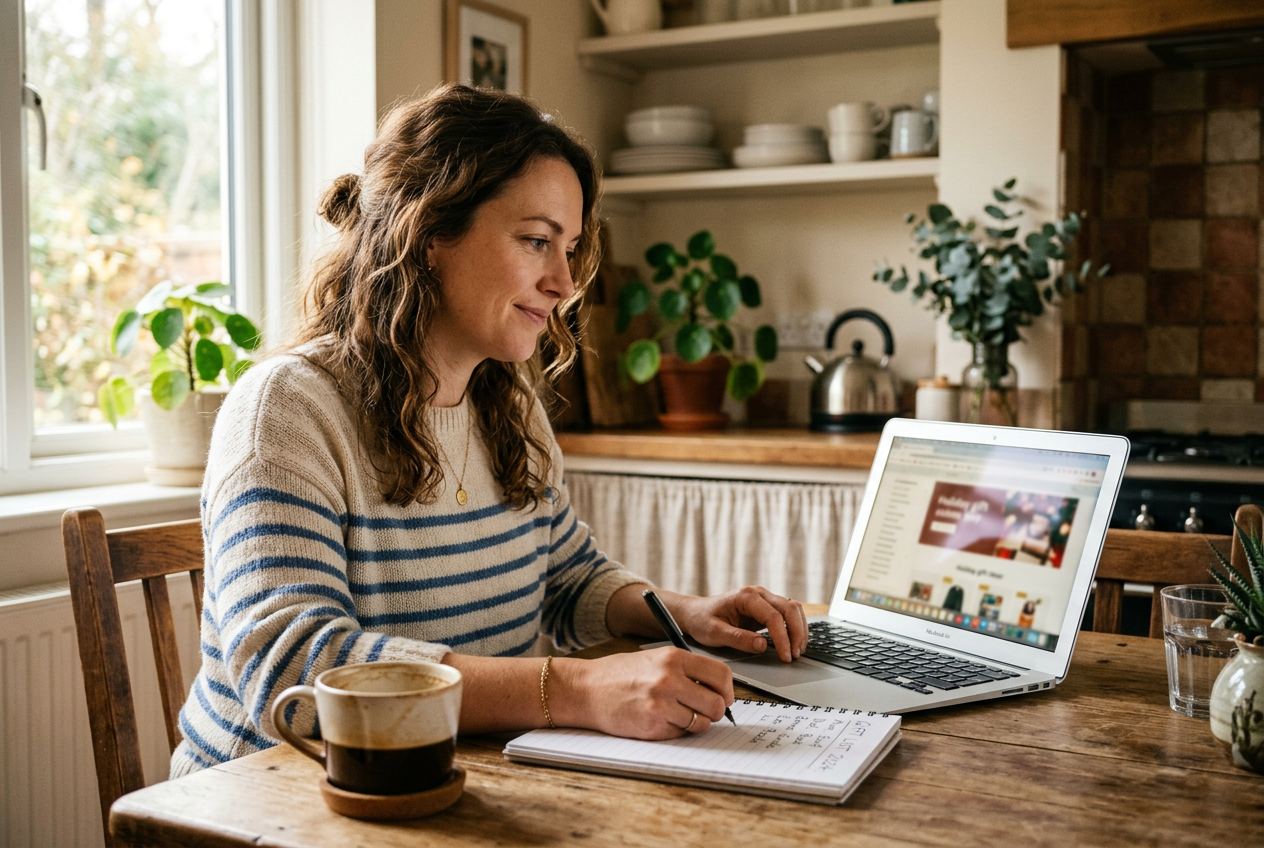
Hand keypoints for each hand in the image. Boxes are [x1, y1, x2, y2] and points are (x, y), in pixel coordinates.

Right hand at [553, 648, 733, 739]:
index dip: (727, 690)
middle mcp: (670, 678)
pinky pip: (681, 734)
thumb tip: (718, 691)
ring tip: (678, 715)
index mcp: (674, 657)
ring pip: (702, 723)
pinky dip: (677, 731)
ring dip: (696, 723)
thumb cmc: (620, 674)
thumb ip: (686, 670)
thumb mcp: (655, 660)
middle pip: (717, 703)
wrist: (585, 689)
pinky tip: (660, 721)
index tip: (723, 697)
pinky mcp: (651, 725)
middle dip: (715, 711)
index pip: (721, 675)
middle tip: (704, 711)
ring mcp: (661, 703)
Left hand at [669, 586, 807, 662]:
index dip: (782, 638)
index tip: (785, 656)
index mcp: (746, 597)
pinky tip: (794, 643)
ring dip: (799, 630)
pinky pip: (788, 614)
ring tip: (797, 651)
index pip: (773, 616)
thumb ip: (738, 639)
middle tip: (795, 656)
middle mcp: (758, 593)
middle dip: (796, 633)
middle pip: (789, 609)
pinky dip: (795, 627)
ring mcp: (764, 599)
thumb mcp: (715, 633)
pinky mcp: (766, 607)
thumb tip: (762, 645)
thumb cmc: (702, 621)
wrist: (696, 613)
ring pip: (793, 609)